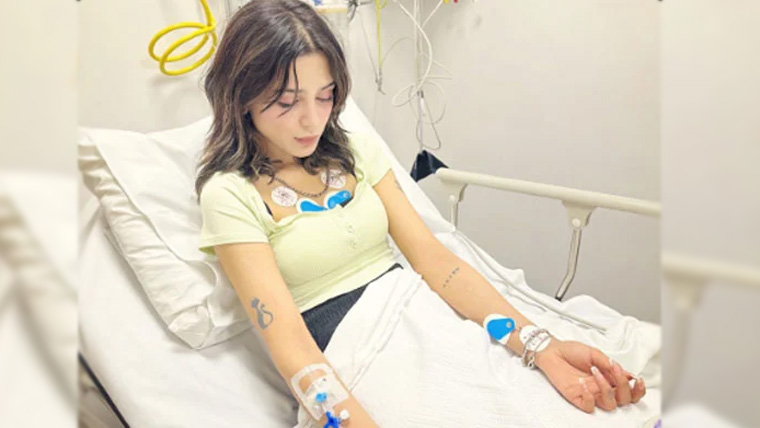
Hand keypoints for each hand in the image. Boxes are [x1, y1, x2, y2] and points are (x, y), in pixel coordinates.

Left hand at [532, 339, 646, 412]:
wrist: (552, 350)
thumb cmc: (571, 351)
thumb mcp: (593, 352)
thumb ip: (608, 363)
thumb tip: (625, 372)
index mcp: (609, 377)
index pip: (629, 390)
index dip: (637, 389)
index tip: (637, 379)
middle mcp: (602, 387)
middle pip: (623, 400)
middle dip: (625, 387)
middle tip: (614, 371)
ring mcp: (590, 394)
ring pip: (609, 405)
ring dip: (607, 388)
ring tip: (595, 371)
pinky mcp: (577, 398)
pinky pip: (589, 406)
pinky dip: (589, 397)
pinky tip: (583, 382)